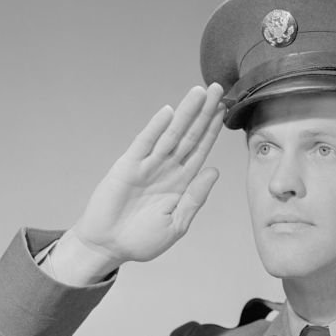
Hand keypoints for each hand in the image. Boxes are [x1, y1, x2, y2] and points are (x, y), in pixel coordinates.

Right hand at [53, 84, 224, 283]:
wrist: (109, 247)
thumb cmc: (142, 240)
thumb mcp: (177, 223)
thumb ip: (195, 198)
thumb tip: (214, 171)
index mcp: (181, 182)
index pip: (200, 150)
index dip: (212, 130)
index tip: (225, 109)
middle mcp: (166, 169)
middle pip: (189, 135)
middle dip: (204, 113)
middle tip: (218, 88)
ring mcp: (147, 165)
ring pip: (171, 134)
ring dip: (185, 113)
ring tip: (200, 92)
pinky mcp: (127, 166)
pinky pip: (145, 143)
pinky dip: (156, 128)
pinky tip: (168, 112)